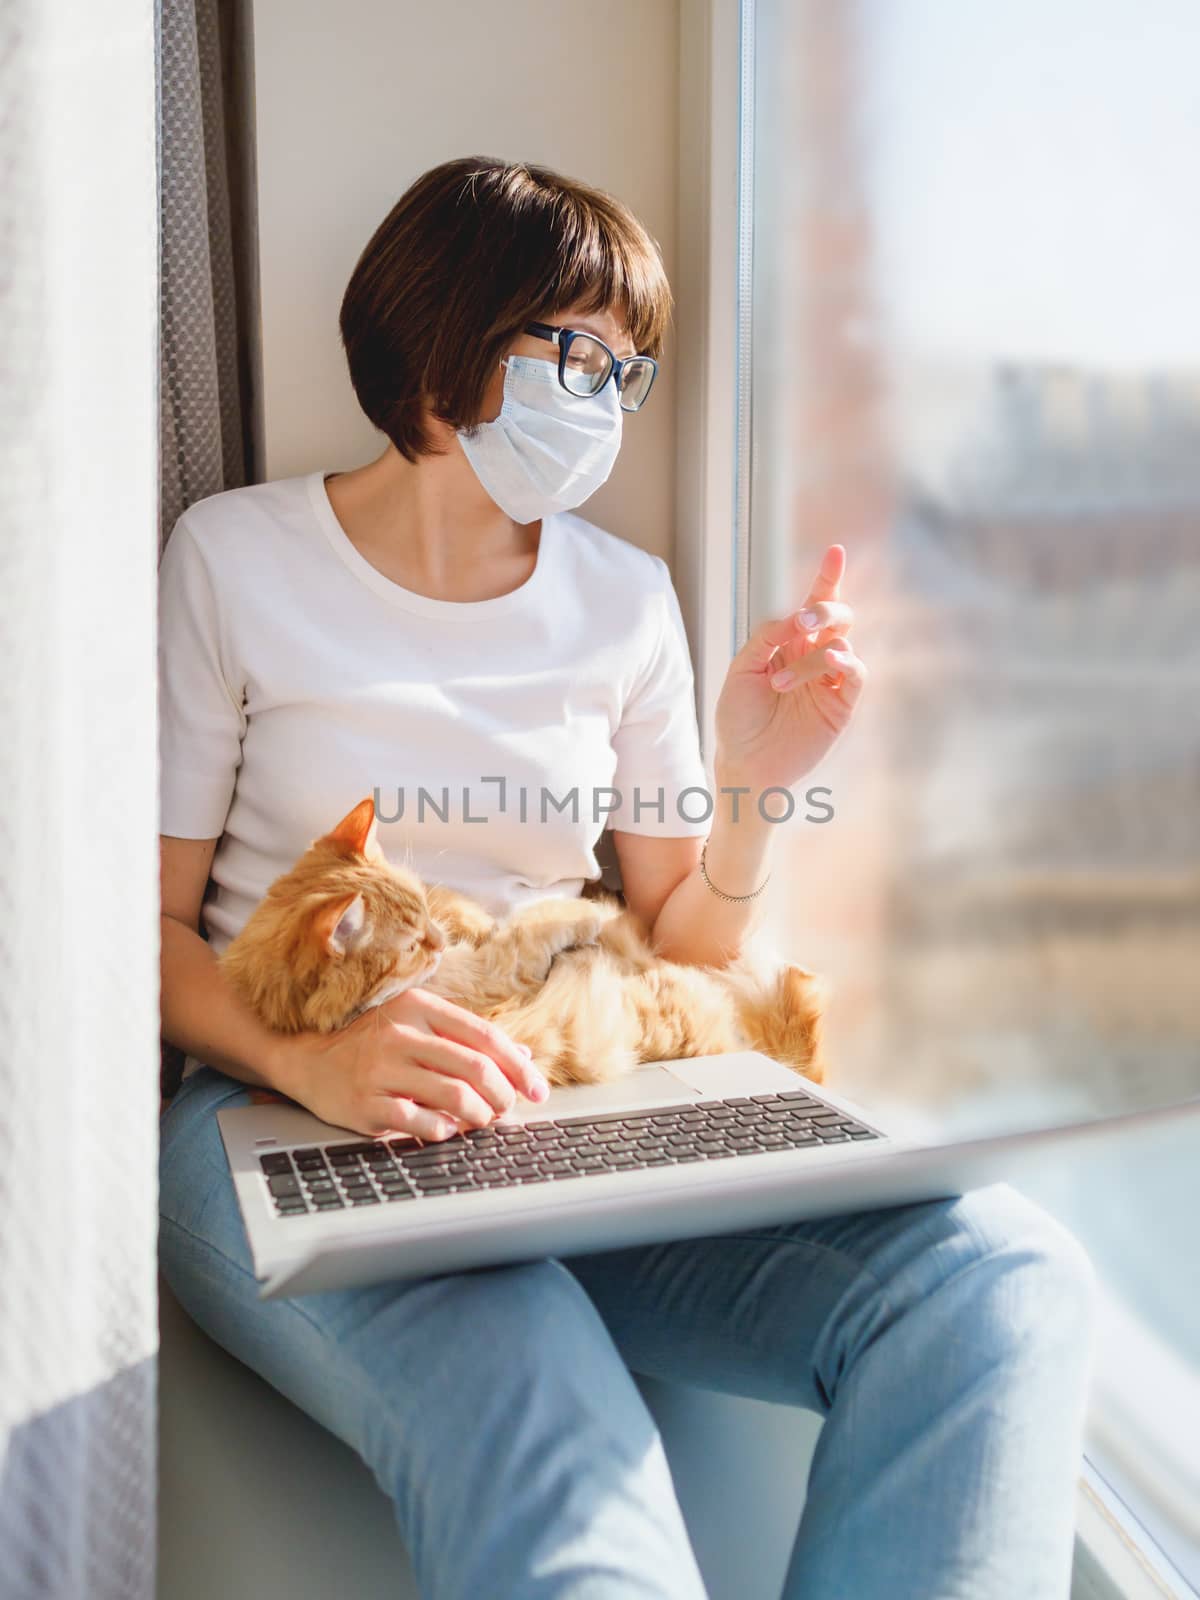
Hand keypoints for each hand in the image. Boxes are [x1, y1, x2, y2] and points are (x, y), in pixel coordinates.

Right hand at [271, 988, 549, 1140]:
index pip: (485, 1036)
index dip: (518, 1067)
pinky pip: (419, 1123)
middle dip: (503, 1095)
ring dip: (479, 1115)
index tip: (537, 1090)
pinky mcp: (365, 1104)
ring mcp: (380, 1070)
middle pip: (475, 1067)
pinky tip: (447, 1130)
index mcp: (419, 1007)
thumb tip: (523, 1056)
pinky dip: (444, 1131)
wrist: (307, 1060)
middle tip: (507, 1111)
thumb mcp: (418, 1027)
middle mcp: (400, 1035)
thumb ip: (468, 1039)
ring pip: (453, 1096)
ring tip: (481, 1121)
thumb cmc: (374, 1045)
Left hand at [713, 544, 866, 793]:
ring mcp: (830, 681)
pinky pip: (855, 674)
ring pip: (842, 644)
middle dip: (825, 609)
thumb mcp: (742, 669)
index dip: (827, 577)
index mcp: (789, 644)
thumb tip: (797, 618)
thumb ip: (767, 637)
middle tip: (803, 621)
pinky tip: (828, 664)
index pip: (813, 605)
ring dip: (812, 657)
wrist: (745, 763)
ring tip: (779, 685)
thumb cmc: (738, 718)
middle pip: (837, 617)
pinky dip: (845, 663)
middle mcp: (814, 657)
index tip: (836, 551)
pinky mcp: (841, 705)